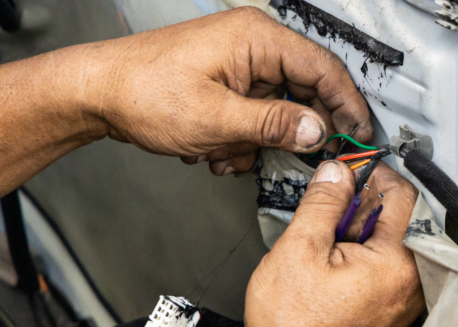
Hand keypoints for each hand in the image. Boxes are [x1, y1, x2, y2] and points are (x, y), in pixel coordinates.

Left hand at [87, 7, 370, 174]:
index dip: (347, 105)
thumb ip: (274, 125)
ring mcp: (241, 64)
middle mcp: (253, 45)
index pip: (323, 68)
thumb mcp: (216, 118)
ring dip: (258, 141)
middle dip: (292, 131)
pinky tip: (215, 149)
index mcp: (256, 38)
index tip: (358, 135)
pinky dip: (242, 139)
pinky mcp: (229, 82)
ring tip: (226, 152)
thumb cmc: (142, 91)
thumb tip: (318, 131)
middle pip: (304, 90)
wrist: (98, 94)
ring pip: (279, 110)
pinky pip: (256, 115)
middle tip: (298, 157)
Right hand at [242, 161, 424, 326]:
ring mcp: (403, 298)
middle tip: (328, 211)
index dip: (374, 174)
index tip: (349, 169)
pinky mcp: (390, 310)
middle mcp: (412, 280)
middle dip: (362, 205)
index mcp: (398, 262)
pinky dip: (360, 256)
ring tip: (325, 244)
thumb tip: (335, 172)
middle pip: (399, 217)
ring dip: (358, 231)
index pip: (405, 194)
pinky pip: (384, 267)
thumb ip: (322, 203)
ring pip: (389, 241)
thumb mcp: (298, 251)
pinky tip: (331, 267)